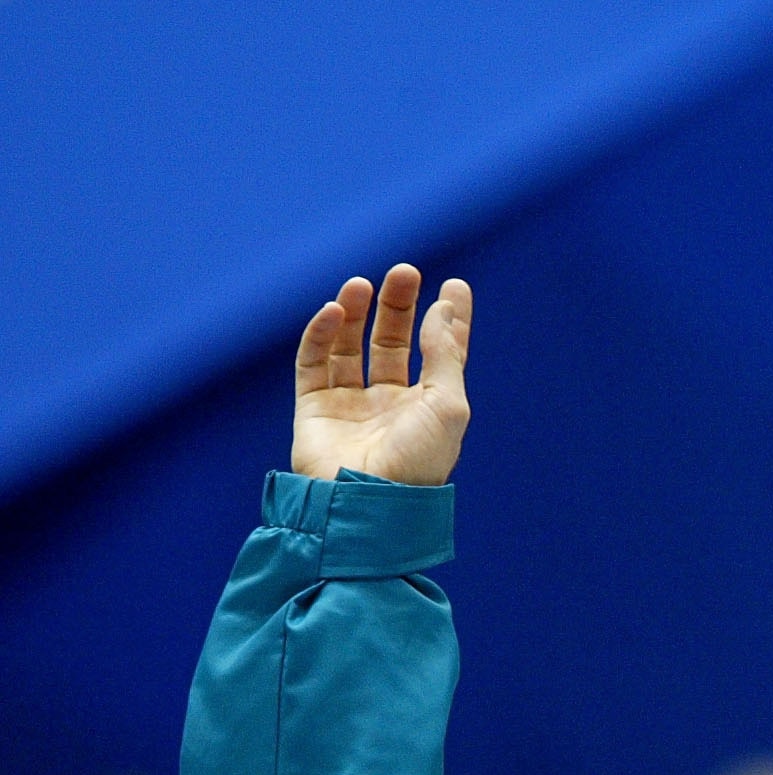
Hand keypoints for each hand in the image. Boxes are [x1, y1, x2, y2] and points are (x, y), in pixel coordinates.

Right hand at [291, 264, 471, 484]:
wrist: (366, 501)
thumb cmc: (417, 461)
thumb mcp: (448, 405)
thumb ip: (444, 354)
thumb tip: (443, 308)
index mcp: (429, 408)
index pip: (441, 354)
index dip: (448, 320)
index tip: (455, 285)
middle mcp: (391, 405)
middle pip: (394, 343)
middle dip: (399, 307)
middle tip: (405, 272)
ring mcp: (351, 406)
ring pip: (351, 347)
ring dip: (356, 312)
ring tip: (362, 284)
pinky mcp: (315, 410)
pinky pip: (314, 362)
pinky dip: (321, 333)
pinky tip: (333, 310)